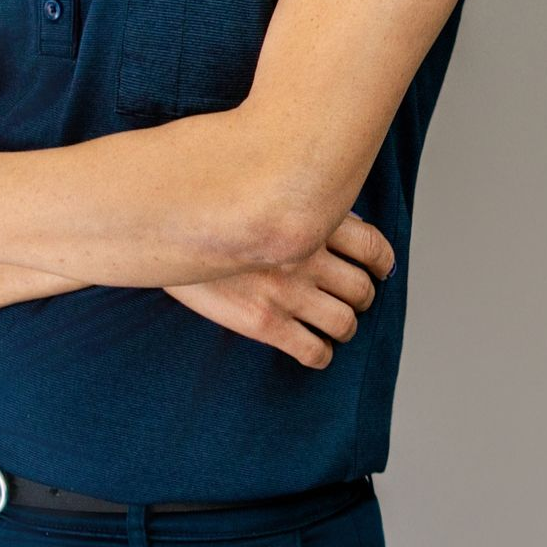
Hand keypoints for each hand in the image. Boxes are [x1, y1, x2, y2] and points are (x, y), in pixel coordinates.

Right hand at [165, 214, 395, 367]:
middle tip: (354, 300)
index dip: (383, 262)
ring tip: (337, 327)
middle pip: (362, 288)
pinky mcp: (264, 322)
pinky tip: (315, 352)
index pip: (373, 246)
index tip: (381, 270)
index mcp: (312, 221)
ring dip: (346, 327)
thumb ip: (300, 205)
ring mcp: (287, 290)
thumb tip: (332, 215)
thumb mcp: (265, 191)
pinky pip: (313, 350)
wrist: (163, 225)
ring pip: (345, 322)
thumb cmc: (213, 206)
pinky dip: (321, 355)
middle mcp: (307, 256)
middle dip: (363, 297)